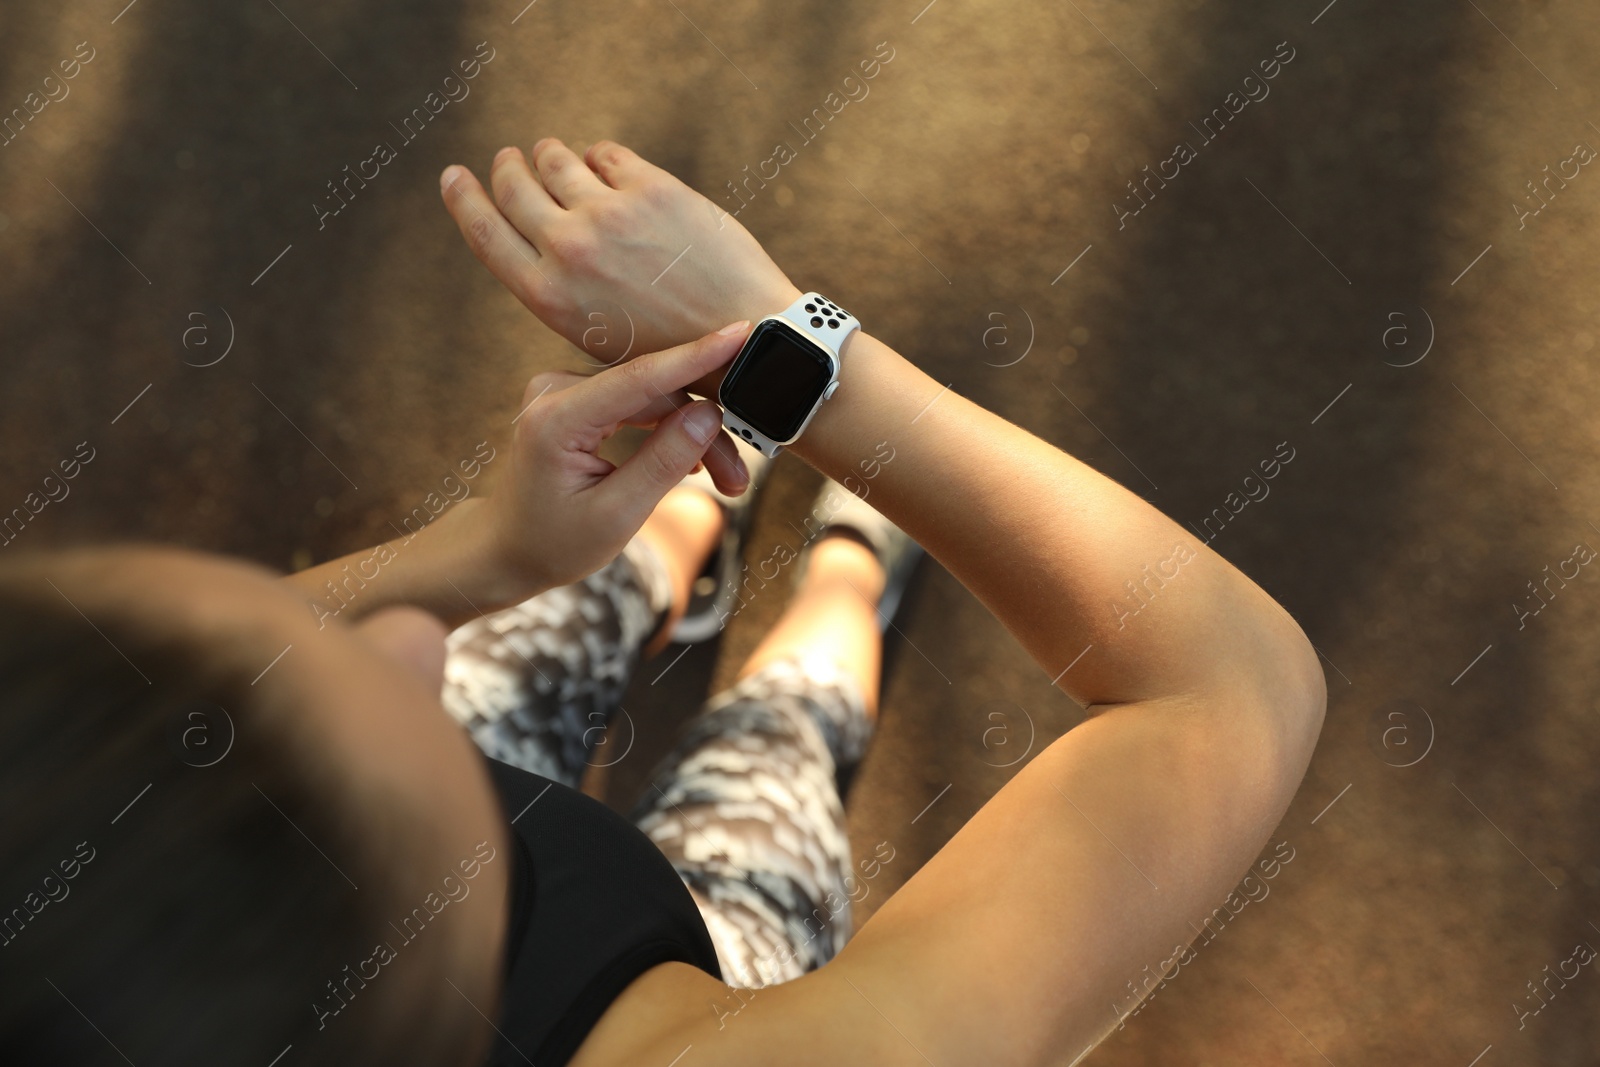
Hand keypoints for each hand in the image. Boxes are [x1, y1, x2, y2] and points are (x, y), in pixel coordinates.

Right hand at [438, 138, 801, 395]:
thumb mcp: (597, 335)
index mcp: (548, 296)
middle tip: (512, 158)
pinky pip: (607, 153)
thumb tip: (543, 233)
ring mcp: (609, 215)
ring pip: (556, 159)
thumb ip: (561, 284)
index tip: (453, 175)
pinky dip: (602, 157)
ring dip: (552, 155)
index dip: (464, 199)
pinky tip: (608, 166)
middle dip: (509, 166)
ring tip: (555, 156)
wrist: (745, 339)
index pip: (484, 232)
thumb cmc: (674, 348)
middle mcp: (568, 250)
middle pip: (514, 185)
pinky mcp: (651, 189)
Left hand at [485, 321, 752, 594]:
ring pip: (653, 399)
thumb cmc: (553, 542)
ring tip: (723, 480)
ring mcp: (564, 390)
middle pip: (655, 394)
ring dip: (691, 436)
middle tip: (737, 479)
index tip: (740, 332)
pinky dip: (668, 432)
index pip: (639, 378)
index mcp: (556, 419)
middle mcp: (555, 390)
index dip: (695, 356)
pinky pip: (637, 403)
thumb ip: (663, 462)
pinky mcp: (577, 399)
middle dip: (704, 433)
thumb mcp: (617, 515)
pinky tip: (692, 461)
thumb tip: (708, 413)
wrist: (505, 550)